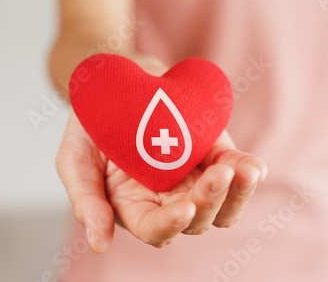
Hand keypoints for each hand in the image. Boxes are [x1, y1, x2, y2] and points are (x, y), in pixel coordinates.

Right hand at [56, 112, 266, 252]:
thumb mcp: (75, 158)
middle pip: (198, 219)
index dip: (170, 225)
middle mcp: (168, 198)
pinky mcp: (214, 154)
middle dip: (210, 201)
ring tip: (243, 172)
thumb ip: (86, 200)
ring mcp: (194, 177)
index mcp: (134, 206)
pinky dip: (248, 172)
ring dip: (236, 194)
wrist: (119, 84)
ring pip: (224, 204)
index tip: (185, 208)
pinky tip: (252, 167)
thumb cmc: (93, 123)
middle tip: (217, 174)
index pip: (155, 229)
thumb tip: (98, 244)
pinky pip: (236, 171)